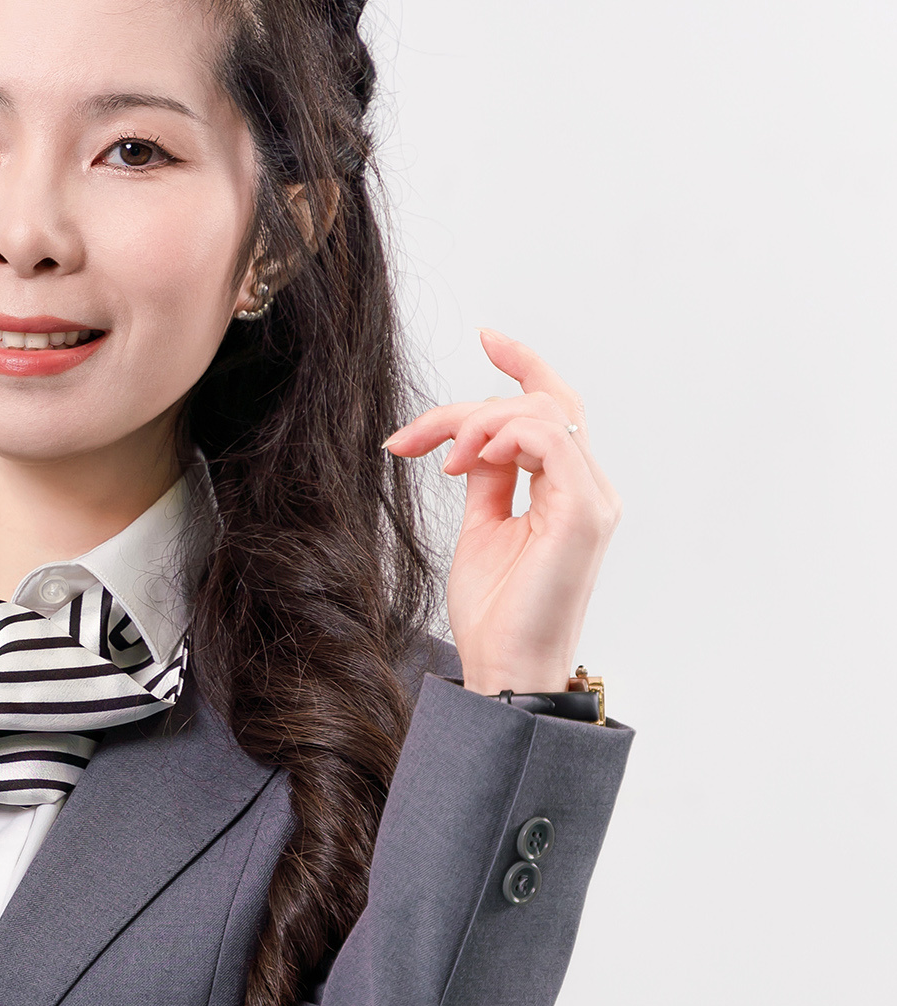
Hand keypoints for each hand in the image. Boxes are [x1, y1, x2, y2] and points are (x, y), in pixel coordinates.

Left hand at [385, 329, 620, 694]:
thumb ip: (487, 478)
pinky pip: (550, 437)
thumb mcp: (482, 528)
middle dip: (468, 406)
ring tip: (440, 456)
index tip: (486, 336)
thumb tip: (473, 440)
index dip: (525, 365)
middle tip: (411, 437)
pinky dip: (502, 434)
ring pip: (543, 411)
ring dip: (477, 420)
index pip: (557, 408)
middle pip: (542, 403)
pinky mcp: (585, 512)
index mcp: (569, 491)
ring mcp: (594, 499)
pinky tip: (466, 460)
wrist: (505, 669)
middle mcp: (591, 489)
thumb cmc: (495, 613)